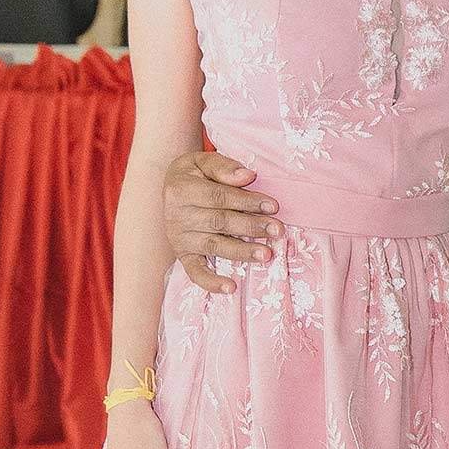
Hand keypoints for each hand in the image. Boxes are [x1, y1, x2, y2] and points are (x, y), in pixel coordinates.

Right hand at [165, 149, 278, 296]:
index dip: (247, 202)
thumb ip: (223, 166)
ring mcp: (180, 238)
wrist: (171, 189)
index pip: (219, 198)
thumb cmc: (195, 174)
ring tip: (266, 254)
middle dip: (251, 226)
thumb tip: (248, 176)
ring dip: (242, 252)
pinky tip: (231, 288)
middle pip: (219, 222)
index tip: (273, 206)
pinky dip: (211, 282)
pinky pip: (195, 272)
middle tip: (277, 230)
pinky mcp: (183, 256)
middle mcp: (177, 216)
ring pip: (214, 246)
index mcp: (181, 189)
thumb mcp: (202, 161)